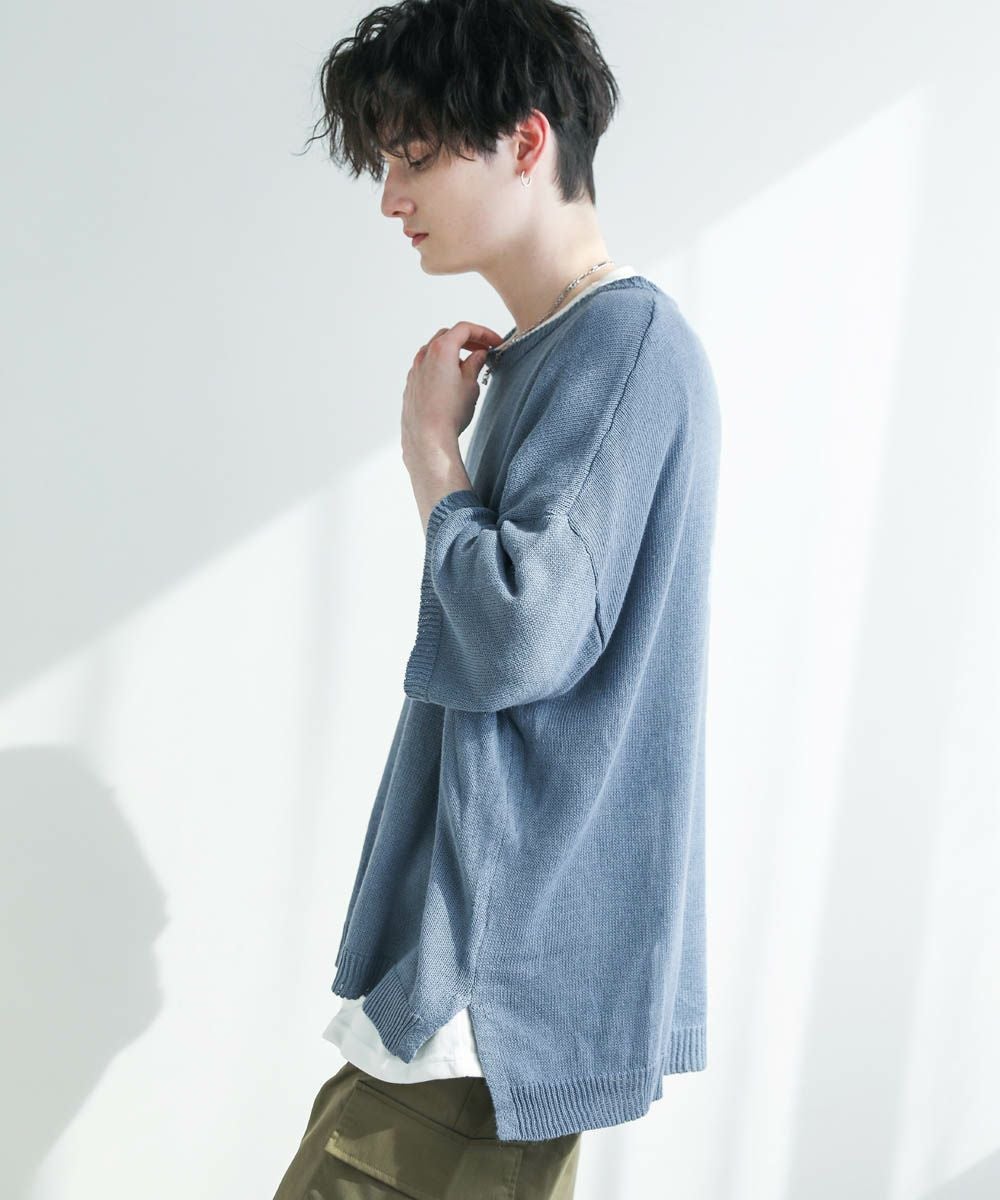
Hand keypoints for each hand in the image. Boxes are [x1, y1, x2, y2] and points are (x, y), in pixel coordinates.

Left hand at [401, 321, 503, 461]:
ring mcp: (415, 370)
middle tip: (483, 350)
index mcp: (441, 350)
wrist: (427, 437)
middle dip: (468, 340)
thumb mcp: (471, 385)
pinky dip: (440, 366)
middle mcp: (424, 356)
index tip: (494, 342)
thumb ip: (475, 364)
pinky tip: (451, 381)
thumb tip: (478, 355)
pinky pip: (427, 367)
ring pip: (435, 351)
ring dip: (452, 353)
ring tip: (468, 367)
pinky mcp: (411, 385)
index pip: (464, 329)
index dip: (483, 332)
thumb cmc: (449, 412)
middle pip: (447, 336)